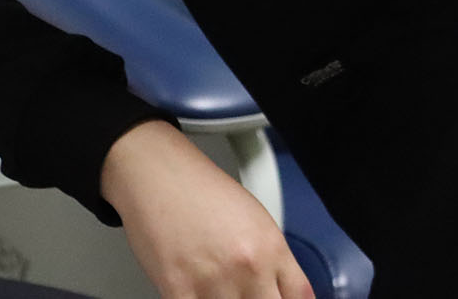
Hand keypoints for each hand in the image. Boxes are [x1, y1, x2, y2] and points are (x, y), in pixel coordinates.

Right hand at [101, 121, 313, 298]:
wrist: (156, 172)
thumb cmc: (200, 190)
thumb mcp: (254, 219)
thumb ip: (271, 259)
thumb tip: (277, 290)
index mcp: (271, 248)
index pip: (301, 298)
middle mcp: (248, 267)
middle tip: (241, 294)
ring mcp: (214, 281)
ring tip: (212, 288)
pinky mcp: (178, 289)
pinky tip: (193, 293)